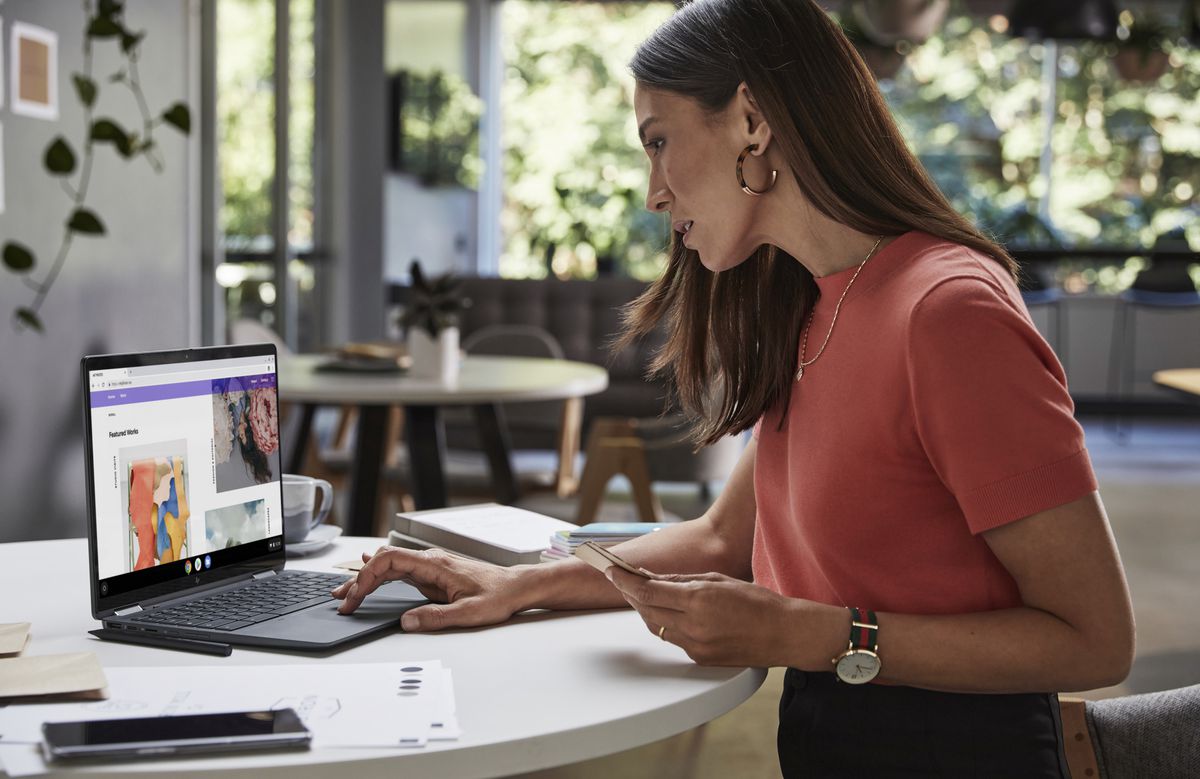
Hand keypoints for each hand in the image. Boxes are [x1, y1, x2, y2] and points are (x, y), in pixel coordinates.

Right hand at [332, 546, 524, 630]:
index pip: (389, 561)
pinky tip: (370, 578)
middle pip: (384, 562)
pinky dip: (381, 577)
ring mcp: (431, 567)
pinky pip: (401, 571)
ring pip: (390, 566)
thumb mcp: (468, 613)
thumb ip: (436, 618)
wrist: (516, 587)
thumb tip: (406, 622)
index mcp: (435, 565)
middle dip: (359, 580)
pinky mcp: (434, 575)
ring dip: (367, 579)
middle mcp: (430, 561)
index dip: (366, 578)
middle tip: (342, 602)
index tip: (355, 598)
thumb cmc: (498, 596)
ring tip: (346, 594)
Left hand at [605, 568, 842, 668]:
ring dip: (644, 609)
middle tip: (621, 579)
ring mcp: (695, 645)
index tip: (611, 570)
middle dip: (630, 594)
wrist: (784, 633)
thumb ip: (682, 579)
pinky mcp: (700, 658)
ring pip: (655, 626)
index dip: (624, 581)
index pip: (648, 591)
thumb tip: (653, 577)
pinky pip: (672, 638)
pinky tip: (664, 611)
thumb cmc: (757, 601)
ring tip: (639, 593)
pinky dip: (663, 623)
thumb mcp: (718, 579)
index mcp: (698, 600)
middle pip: (646, 610)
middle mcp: (693, 626)